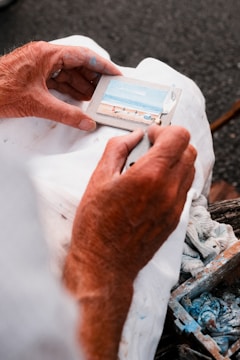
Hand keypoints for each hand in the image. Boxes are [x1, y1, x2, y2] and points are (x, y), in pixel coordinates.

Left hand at [0, 41, 120, 129]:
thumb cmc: (0, 90)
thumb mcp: (39, 105)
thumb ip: (66, 115)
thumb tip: (85, 122)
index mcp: (47, 55)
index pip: (83, 55)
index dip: (102, 65)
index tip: (114, 74)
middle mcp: (44, 56)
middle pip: (77, 64)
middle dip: (93, 78)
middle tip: (107, 89)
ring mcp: (39, 65)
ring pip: (68, 72)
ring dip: (82, 85)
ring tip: (96, 96)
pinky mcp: (35, 75)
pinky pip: (58, 79)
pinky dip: (70, 89)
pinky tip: (79, 97)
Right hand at [63, 125, 196, 359]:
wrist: (105, 263)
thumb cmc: (97, 225)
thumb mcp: (99, 178)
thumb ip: (117, 149)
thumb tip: (133, 137)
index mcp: (150, 175)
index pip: (179, 136)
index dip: (164, 130)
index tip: (150, 135)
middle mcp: (168, 190)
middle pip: (189, 150)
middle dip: (172, 142)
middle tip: (151, 147)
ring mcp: (175, 206)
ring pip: (190, 169)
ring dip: (175, 160)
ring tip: (151, 167)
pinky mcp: (175, 218)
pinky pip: (185, 188)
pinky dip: (175, 178)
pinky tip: (153, 185)